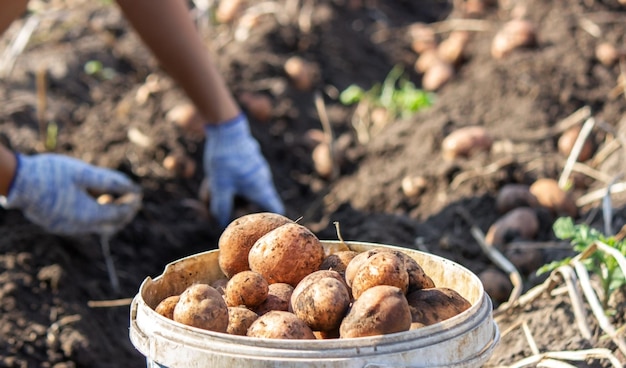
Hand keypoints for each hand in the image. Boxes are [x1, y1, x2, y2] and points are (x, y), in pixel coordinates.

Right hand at [1, 153, 141, 235]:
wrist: (16, 181)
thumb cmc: (51, 173)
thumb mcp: (84, 173)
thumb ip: (110, 181)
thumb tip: (134, 188)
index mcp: (88, 216)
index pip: (119, 214)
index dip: (131, 203)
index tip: (137, 191)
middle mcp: (79, 227)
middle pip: (110, 224)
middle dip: (122, 210)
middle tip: (129, 195)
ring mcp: (66, 227)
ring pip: (96, 224)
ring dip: (107, 211)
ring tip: (109, 194)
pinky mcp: (57, 224)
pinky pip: (82, 222)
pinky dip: (92, 212)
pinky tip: (91, 196)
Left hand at [204, 113, 284, 226]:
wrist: (226, 128)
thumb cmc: (225, 160)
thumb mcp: (219, 187)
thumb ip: (221, 208)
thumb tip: (221, 224)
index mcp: (261, 188)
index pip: (276, 210)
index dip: (270, 221)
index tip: (257, 226)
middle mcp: (263, 179)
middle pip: (253, 201)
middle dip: (234, 205)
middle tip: (215, 204)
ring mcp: (257, 169)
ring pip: (243, 188)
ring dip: (227, 192)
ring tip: (209, 186)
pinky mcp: (249, 160)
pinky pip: (240, 177)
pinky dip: (228, 181)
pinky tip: (212, 176)